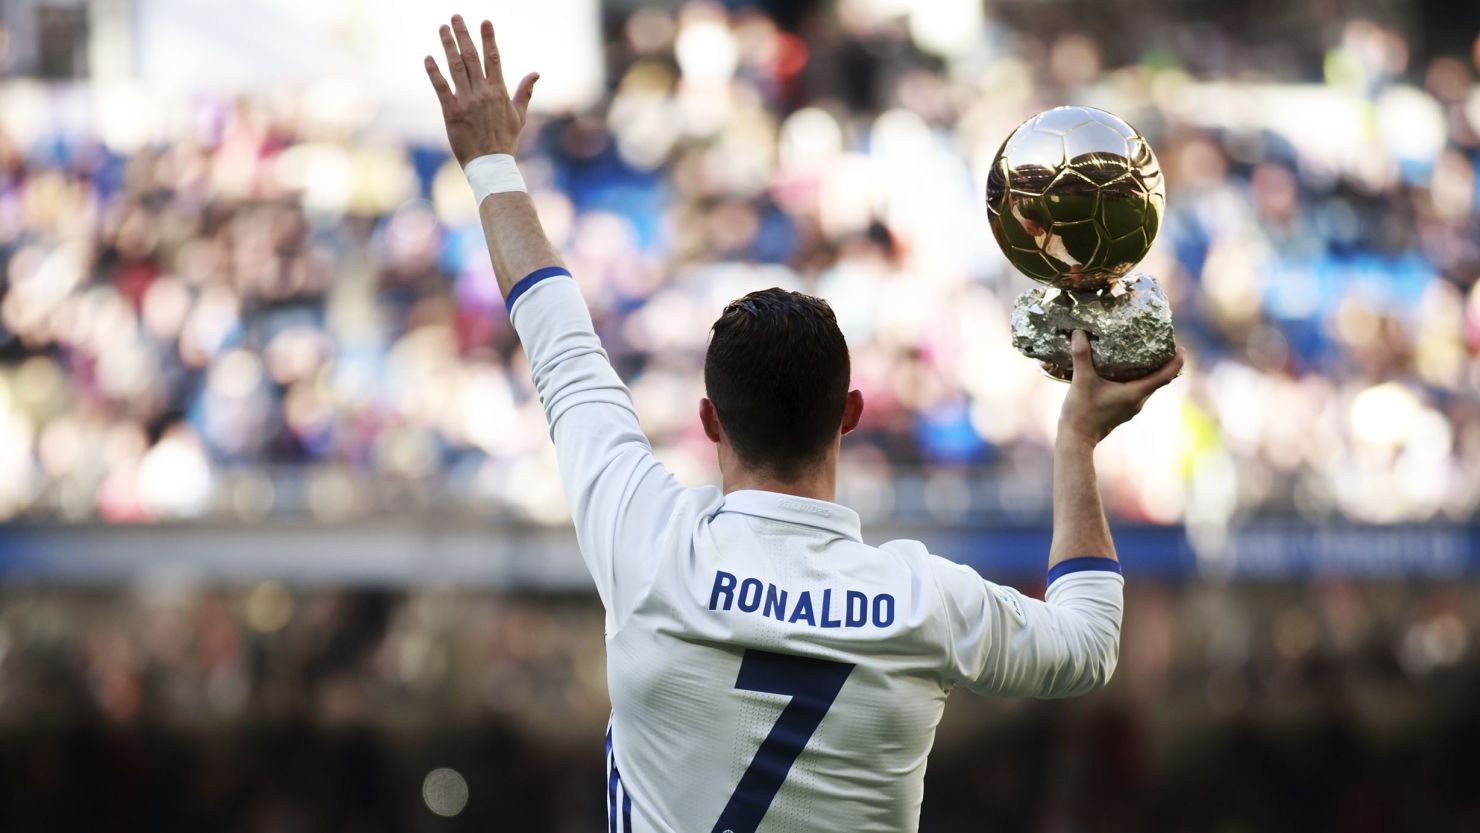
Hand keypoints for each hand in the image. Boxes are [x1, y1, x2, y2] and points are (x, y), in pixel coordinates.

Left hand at [424, 16, 537, 165]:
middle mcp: (483, 92)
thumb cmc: (505, 141)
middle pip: (472, 57)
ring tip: (442, 28)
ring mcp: (466, 101)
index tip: (484, 21)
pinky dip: (434, 72)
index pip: (493, 58)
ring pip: (456, 67)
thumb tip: (536, 73)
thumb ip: (525, 92)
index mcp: (499, 91)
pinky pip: (441, 88)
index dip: (488, 38)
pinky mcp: (452, 112)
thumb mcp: (520, 116)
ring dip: (448, 46)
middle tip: (456, 16)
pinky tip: (428, 57)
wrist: (491, 164)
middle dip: (463, 35)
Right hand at [1057, 330, 1184, 445]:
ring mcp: (1131, 408)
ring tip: (1143, 354)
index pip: (1165, 376)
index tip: (1181, 348)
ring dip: (1150, 371)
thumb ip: (1082, 356)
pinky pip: (1137, 391)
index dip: (1176, 362)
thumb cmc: (1081, 412)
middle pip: (1159, 379)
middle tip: (1160, 344)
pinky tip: (1125, 371)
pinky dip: (1138, 379)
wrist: (1076, 438)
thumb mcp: (1081, 381)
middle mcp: (1138, 401)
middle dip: (1163, 363)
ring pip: (1148, 386)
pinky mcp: (1123, 411)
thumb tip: (1078, 333)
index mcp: (1135, 393)